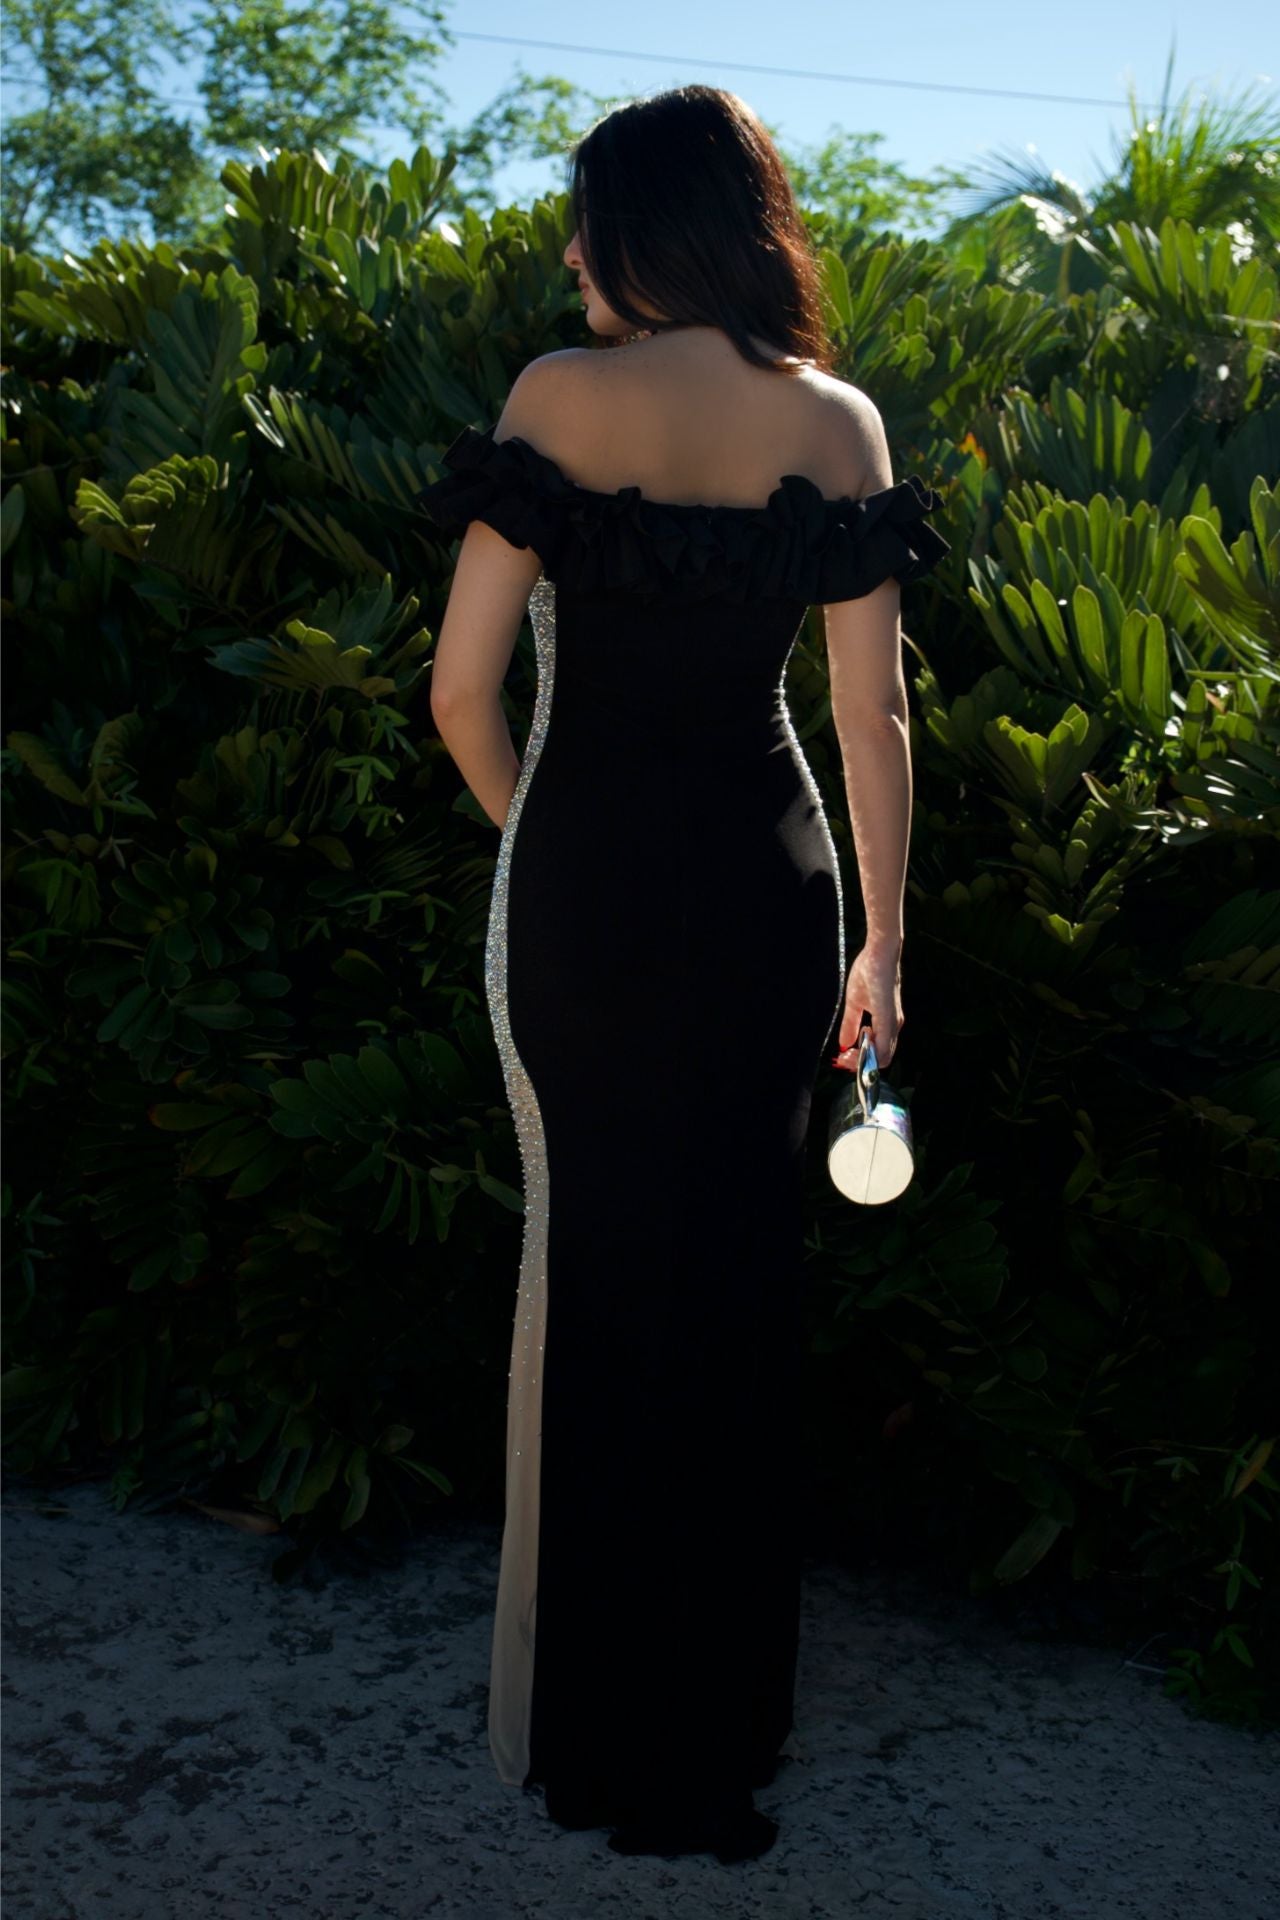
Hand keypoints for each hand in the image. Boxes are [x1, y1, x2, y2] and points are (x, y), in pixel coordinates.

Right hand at [833, 944, 902, 1070]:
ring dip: (862, 1061)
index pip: (878, 1052)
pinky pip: (884, 1046)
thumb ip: (850, 1024)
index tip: (842, 1057)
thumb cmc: (869, 972)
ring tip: (845, 1054)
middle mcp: (894, 1025)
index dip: (860, 1059)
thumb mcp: (855, 1002)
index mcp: (887, 1022)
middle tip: (842, 1058)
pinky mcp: (888, 1017)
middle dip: (859, 1064)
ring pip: (884, 1057)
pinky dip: (869, 1054)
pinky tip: (853, 1048)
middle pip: (881, 1060)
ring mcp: (893, 1023)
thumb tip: (844, 1043)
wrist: (879, 952)